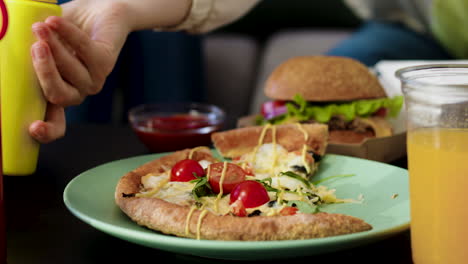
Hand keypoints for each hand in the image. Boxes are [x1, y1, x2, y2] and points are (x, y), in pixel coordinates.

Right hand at [29, 0, 131, 142]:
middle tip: (35, 47)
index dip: (46, 132)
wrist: (95, 10)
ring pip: (71, 71)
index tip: (34, 128)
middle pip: (58, 95)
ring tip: (41, 26)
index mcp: (56, 94)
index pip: (54, 124)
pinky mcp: (105, 62)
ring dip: (55, 46)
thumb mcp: (38, 43)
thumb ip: (24, 54)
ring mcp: (92, 80)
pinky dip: (68, 34)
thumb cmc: (60, 29)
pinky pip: (85, 50)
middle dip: (44, 72)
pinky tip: (55, 22)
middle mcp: (76, 91)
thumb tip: (2, 50)